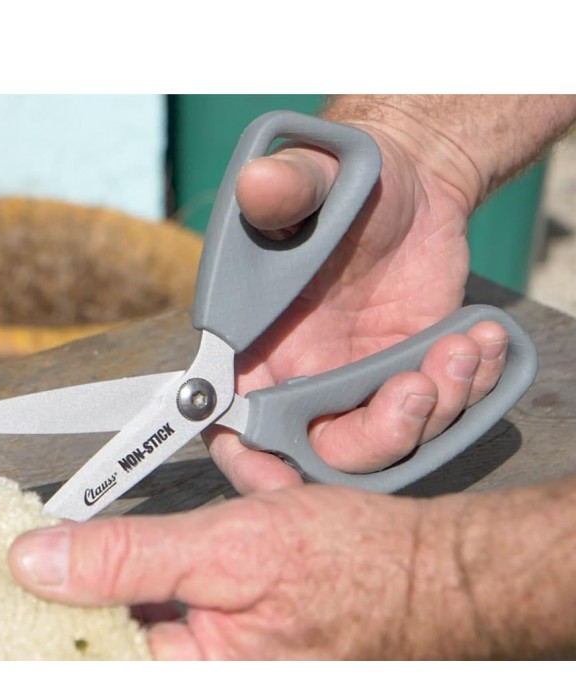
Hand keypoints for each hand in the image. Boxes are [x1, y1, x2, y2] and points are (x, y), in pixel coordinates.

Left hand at [9, 485, 470, 659]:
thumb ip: (127, 558)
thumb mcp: (228, 550)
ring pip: (149, 607)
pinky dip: (181, 558)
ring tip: (146, 536)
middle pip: (111, 632)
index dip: (39, 614)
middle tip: (61, 543)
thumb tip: (36, 563)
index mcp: (195, 676)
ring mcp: (220, 659)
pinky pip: (185, 599)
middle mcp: (204, 676)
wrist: (436, 571)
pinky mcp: (235, 637)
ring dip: (143, 560)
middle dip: (93, 576)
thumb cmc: (357, 570)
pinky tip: (195, 534)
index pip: (84, 654)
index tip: (3, 581)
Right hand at [205, 124, 508, 493]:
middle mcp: (299, 378)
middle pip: (321, 453)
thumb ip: (284, 189)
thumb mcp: (312, 177)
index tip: (282, 480)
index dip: (250, 462)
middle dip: (376, 437)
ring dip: (435, 408)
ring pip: (389, 443)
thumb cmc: (341, 182)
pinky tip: (479, 339)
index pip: (233, 424)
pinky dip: (468, 391)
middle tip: (417, 388)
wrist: (409, 185)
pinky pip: (437, 416)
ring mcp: (358, 386)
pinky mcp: (409, 379)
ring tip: (460, 344)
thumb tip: (259, 184)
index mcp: (254, 347)